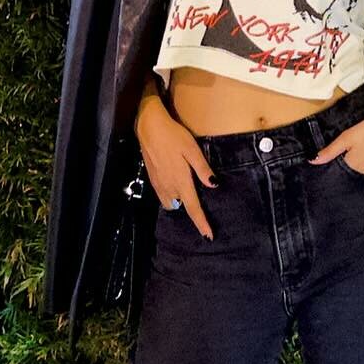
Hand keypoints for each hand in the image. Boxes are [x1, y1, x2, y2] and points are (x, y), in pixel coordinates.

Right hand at [136, 95, 216, 238]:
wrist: (149, 128)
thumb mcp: (192, 150)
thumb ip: (202, 169)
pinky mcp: (153, 179)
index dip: (201, 223)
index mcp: (181, 181)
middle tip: (201, 207)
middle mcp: (169, 187)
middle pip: (181, 207)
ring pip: (171, 203)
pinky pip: (163, 196)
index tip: (208, 236)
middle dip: (190, 211)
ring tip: (189, 196)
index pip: (193, 208)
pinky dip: (171, 197)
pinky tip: (177, 186)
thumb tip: (214, 185)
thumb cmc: (174, 136)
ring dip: (180, 204)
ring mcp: (159, 184)